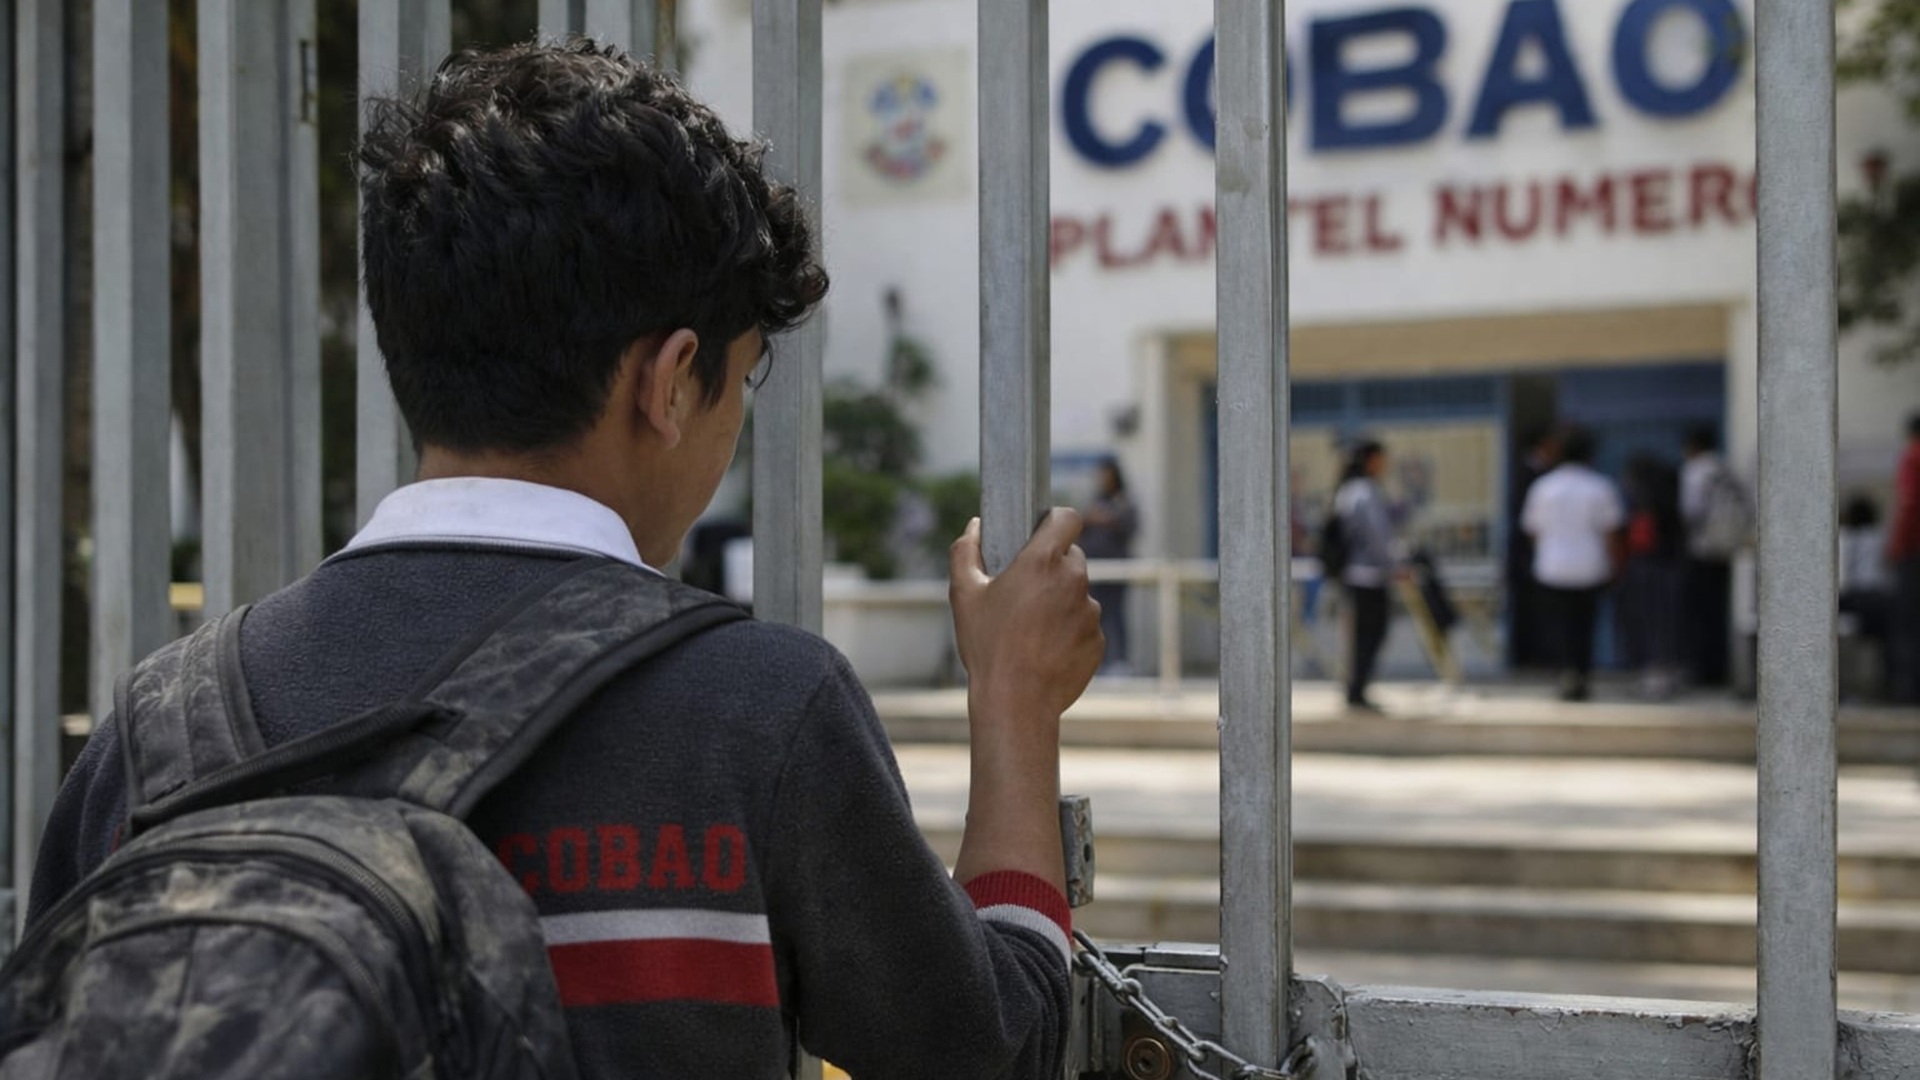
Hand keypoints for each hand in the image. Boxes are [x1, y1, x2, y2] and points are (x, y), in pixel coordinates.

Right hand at [949, 510, 1104, 720]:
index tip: (1043, 531)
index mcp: (1043, 562)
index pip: (1068, 518)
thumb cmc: (988, 647)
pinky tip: (1044, 649)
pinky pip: (1084, 625)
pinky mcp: (1098, 640)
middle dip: (1052, 566)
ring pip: (1078, 593)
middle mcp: (1074, 581)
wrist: (1016, 703)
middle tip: (1025, 590)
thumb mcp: (964, 595)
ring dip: (1061, 601)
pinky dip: (1069, 631)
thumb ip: (965, 552)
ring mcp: (1090, 612)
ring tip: (1031, 628)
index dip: (1055, 521)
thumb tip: (974, 527)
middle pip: (1072, 557)